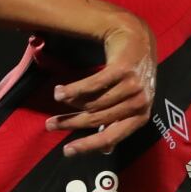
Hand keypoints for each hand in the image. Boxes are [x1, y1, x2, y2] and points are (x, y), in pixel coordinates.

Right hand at [50, 13, 155, 156]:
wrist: (137, 40)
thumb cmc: (133, 74)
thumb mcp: (130, 102)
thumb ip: (118, 123)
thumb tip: (106, 150)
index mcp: (140, 116)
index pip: (110, 137)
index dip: (87, 146)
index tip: (66, 151)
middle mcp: (139, 104)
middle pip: (96, 118)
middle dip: (70, 123)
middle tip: (50, 125)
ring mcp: (132, 87)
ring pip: (92, 102)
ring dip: (69, 102)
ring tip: (56, 99)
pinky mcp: (122, 71)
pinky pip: (91, 85)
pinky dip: (72, 90)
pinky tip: (59, 90)